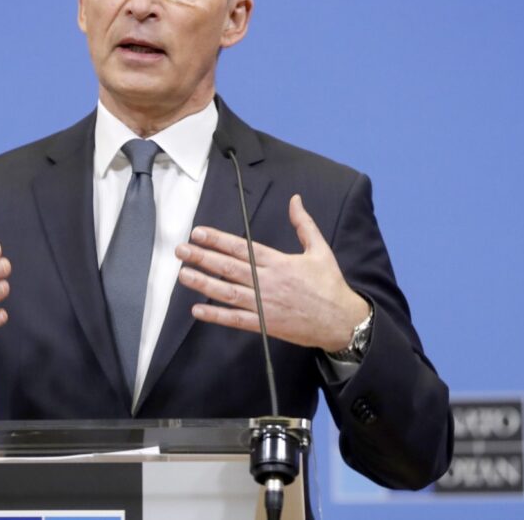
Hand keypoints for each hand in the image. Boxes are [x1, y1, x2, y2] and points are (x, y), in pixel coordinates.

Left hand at [176, 194, 368, 351]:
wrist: (342, 321)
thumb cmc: (330, 285)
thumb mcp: (320, 250)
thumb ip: (304, 224)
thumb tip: (295, 199)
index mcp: (279, 262)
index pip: (242, 248)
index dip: (218, 240)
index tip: (198, 233)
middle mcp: (268, 282)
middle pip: (229, 268)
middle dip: (203, 258)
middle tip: (181, 250)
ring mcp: (265, 304)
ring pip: (228, 292)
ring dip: (203, 283)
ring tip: (183, 274)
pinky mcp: (266, 324)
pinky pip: (236, 319)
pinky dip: (216, 315)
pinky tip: (197, 310)